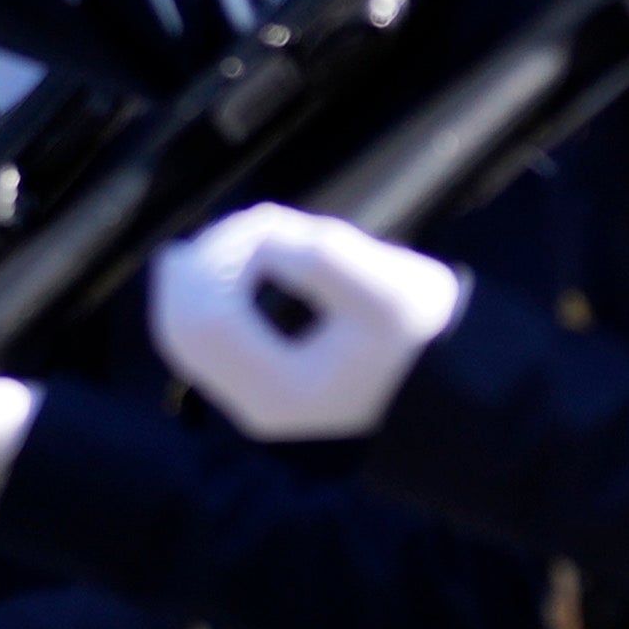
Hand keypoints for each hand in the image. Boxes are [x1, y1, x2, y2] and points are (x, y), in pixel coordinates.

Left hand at [154, 205, 467, 441]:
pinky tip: (245, 257)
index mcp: (279, 391)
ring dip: (210, 271)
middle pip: (184, 325)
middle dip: (208, 262)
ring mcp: (249, 396)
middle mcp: (253, 403)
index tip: (270, 225)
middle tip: (258, 225)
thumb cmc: (423, 336)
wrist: (444, 379)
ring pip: (185, 328)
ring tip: (263, 236)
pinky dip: (213, 288)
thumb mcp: (387, 289)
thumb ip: (322, 260)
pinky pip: (203, 334)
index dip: (223, 258)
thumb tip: (259, 241)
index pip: (211, 317)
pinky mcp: (253, 379)